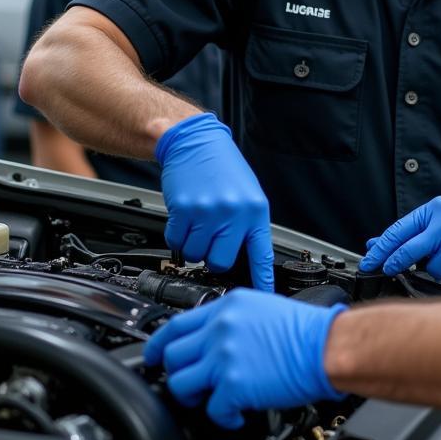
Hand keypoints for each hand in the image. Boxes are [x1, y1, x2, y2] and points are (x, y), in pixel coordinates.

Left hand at [144, 288, 346, 428]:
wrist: (329, 346)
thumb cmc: (307, 331)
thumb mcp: (263, 308)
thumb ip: (233, 321)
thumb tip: (215, 340)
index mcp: (228, 307)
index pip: (176, 324)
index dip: (158, 343)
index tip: (153, 355)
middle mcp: (221, 329)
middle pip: (172, 355)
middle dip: (178, 373)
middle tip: (194, 382)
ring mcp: (224, 357)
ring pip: (181, 384)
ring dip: (195, 396)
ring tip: (214, 398)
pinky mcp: (234, 385)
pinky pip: (211, 410)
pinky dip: (224, 418)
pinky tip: (238, 413)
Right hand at [156, 112, 274, 290]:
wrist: (196, 141)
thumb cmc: (222, 168)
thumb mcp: (247, 194)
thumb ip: (247, 224)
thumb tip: (245, 257)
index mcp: (255, 210)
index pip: (261, 254)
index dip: (262, 280)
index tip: (264, 297)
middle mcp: (234, 213)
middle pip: (221, 262)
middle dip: (213, 258)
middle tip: (212, 239)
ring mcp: (208, 212)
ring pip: (196, 255)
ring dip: (193, 246)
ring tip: (199, 222)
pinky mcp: (184, 210)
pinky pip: (176, 242)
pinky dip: (176, 236)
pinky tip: (185, 217)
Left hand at [359, 194, 440, 281]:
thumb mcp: (440, 216)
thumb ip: (410, 231)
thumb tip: (376, 243)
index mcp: (435, 209)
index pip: (399, 231)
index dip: (381, 250)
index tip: (369, 262)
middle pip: (410, 251)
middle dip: (396, 264)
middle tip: (389, 270)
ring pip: (433, 269)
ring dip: (439, 268)